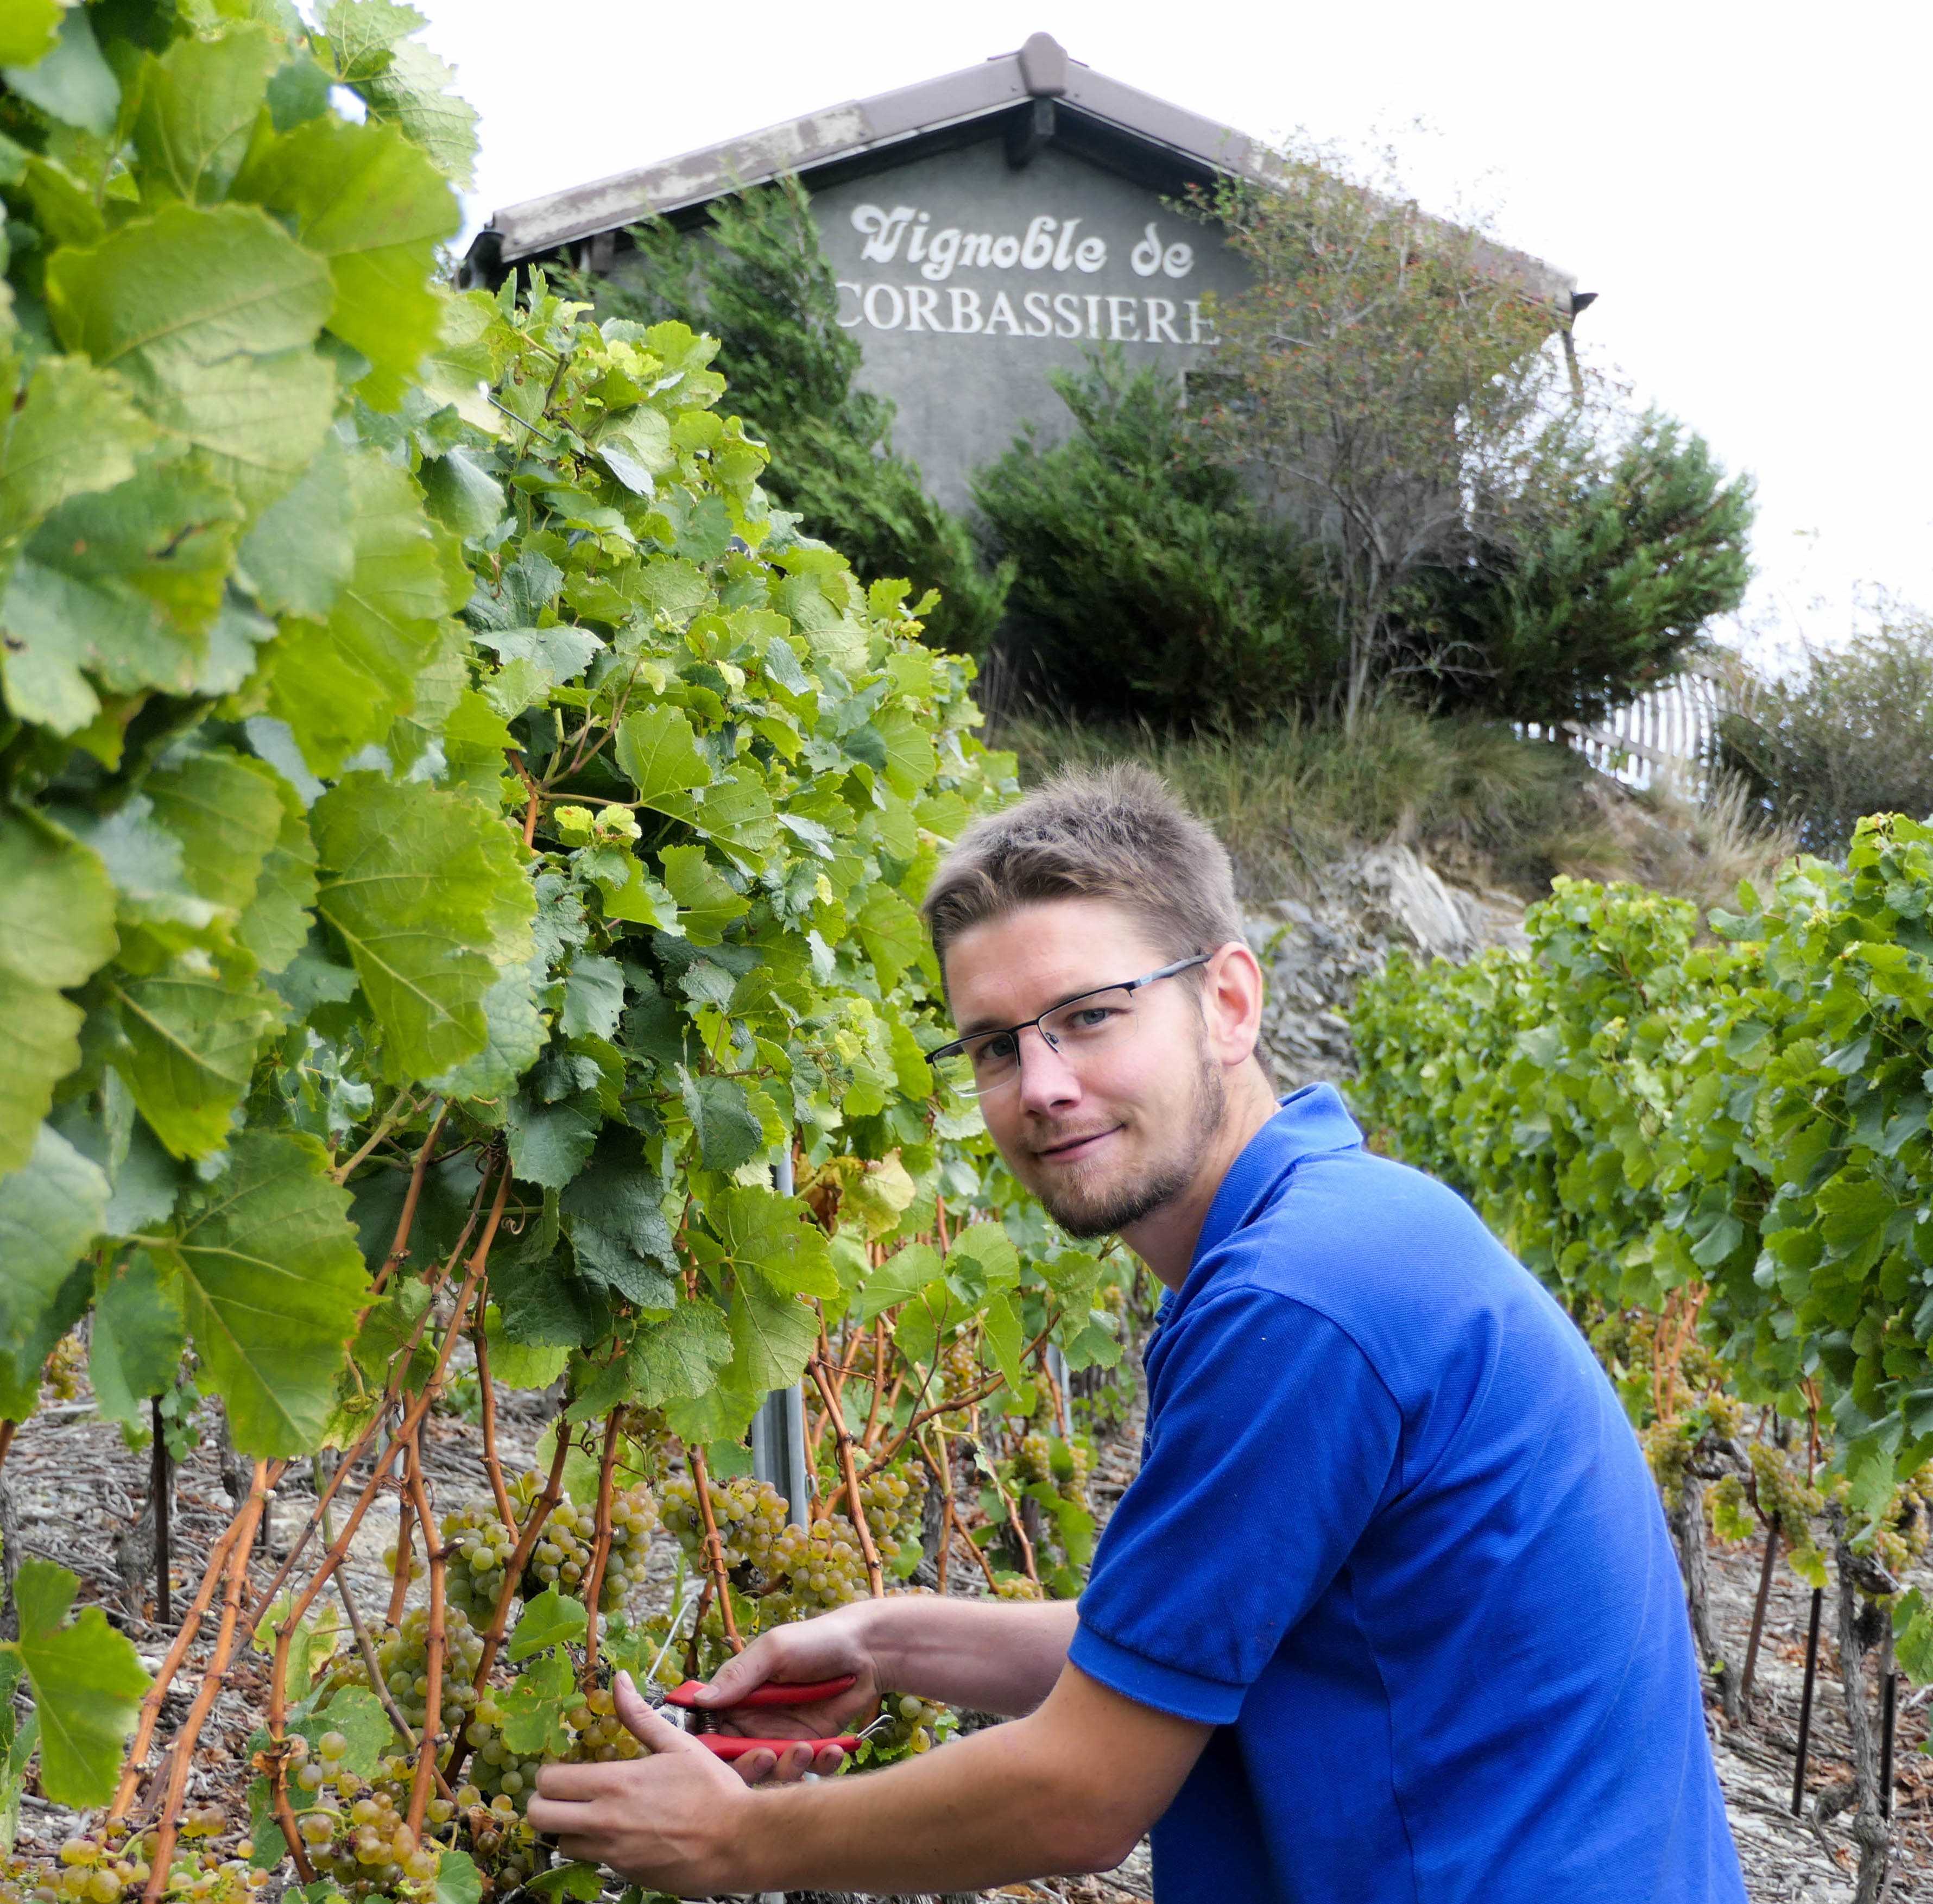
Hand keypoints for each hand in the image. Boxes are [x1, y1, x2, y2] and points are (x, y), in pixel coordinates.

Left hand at [528, 1672, 751, 1892]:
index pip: (548, 1782)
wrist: (738, 1841)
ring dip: (568, 1827)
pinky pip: (592, 1861)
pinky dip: (595, 1847)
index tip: (561, 1769)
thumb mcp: (677, 1744)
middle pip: (539, 1817)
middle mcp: (605, 1822)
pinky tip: (620, 1832)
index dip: (548, 1773)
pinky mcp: (625, 1875)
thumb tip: (619, 1681)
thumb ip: (639, 1715)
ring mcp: (612, 1853)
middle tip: (562, 1794)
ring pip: (561, 1843)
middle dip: (544, 1802)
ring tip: (590, 1813)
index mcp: (615, 1783)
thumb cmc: (711, 1790)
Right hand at [689, 1602, 883, 1781]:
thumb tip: (698, 1702)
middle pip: (738, 1761)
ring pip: (773, 1771)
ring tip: (806, 1751)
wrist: (866, 1650)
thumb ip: (738, 1677)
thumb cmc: (814, 1640)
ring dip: (788, 1767)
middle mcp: (755, 1723)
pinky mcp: (811, 1747)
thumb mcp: (774, 1651)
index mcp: (738, 1698)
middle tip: (767, 1757)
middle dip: (750, 1766)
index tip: (715, 1761)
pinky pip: (809, 1768)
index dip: (709, 1750)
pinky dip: (820, 1765)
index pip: (710, 1731)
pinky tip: (833, 1750)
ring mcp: (783, 1737)